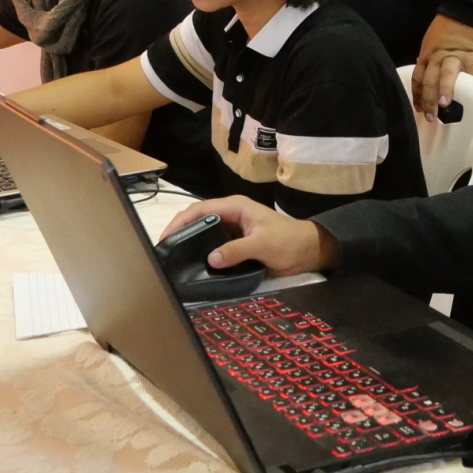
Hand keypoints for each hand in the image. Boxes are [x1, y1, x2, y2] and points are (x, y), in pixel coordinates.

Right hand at [160, 196, 340, 275]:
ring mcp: (231, 229)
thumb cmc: (288, 241)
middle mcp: (229, 215)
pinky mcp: (234, 243)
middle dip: (179, 232)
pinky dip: (200, 252)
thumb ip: (237, 250)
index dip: (180, 222)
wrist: (308, 251)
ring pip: (202, 233)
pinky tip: (192, 265)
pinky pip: (212, 245)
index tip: (165, 238)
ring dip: (188, 243)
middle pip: (197, 220)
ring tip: (172, 259)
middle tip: (164, 252)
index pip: (199, 209)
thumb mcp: (263, 244)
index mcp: (234, 207)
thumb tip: (210, 260)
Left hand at [412, 13, 472, 116]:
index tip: (418, 109)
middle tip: (430, 116)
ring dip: (445, 89)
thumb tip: (427, 80)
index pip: (418, 78)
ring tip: (445, 103)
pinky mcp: (471, 53)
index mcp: (426, 56)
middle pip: (430, 80)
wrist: (463, 11)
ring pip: (446, 74)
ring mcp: (454, 56)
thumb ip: (430, 62)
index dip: (418, 96)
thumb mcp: (431, 45)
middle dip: (428, 100)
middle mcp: (437, 58)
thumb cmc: (446, 30)